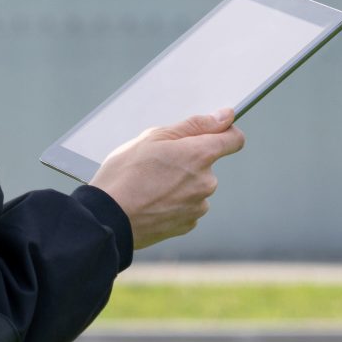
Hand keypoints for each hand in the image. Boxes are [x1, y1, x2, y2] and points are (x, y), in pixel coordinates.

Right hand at [89, 108, 245, 248]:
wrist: (107, 218)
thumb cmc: (125, 174)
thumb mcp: (155, 137)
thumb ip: (195, 125)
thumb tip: (225, 116)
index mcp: (200, 155)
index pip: (234, 139)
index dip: (225, 132)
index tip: (214, 132)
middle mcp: (206, 182)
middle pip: (207, 165)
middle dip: (188, 161)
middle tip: (157, 163)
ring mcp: (197, 206)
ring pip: (196, 187)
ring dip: (180, 184)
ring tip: (149, 185)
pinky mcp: (187, 225)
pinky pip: (187, 207)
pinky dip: (174, 203)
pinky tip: (151, 201)